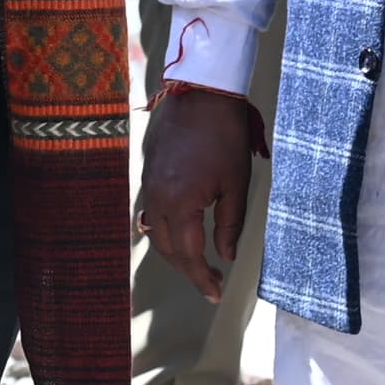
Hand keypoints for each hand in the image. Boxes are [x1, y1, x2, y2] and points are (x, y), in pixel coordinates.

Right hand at [136, 86, 260, 299]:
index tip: (215, 294)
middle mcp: (156, 196)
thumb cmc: (224, 135)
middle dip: (187, 268)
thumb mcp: (236, 183)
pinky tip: (181, 229)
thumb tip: (226, 255)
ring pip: (155, 231)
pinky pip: (151, 210)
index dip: (201, 278)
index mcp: (179, 202)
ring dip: (174, 250)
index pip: (187, 254)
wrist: (201, 90)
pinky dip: (165, 228)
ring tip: (198, 259)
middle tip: (211, 281)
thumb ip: (230, 225)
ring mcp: (148, 183)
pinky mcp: (148, 170)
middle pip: (166, 248)